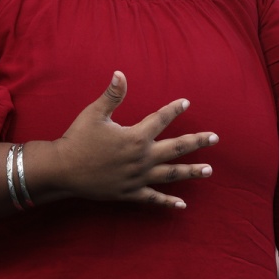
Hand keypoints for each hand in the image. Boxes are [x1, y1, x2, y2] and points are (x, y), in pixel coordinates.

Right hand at [44, 71, 216, 207]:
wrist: (63, 169)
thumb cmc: (78, 139)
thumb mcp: (95, 113)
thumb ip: (112, 95)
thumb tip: (121, 73)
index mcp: (136, 137)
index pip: (161, 119)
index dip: (174, 109)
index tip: (186, 103)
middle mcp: (142, 158)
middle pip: (176, 148)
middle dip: (197, 142)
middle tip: (215, 138)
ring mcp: (138, 178)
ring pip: (171, 174)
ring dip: (191, 172)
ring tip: (209, 171)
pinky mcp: (130, 193)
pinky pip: (153, 198)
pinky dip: (168, 202)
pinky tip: (182, 205)